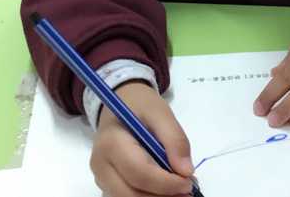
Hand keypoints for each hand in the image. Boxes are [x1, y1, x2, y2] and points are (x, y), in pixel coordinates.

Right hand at [91, 82, 194, 196]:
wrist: (121, 103)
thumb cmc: (140, 105)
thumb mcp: (160, 112)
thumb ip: (175, 139)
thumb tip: (185, 171)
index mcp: (111, 143)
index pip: (139, 172)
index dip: (166, 183)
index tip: (188, 182)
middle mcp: (100, 165)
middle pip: (131, 193)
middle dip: (161, 196)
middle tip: (187, 190)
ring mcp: (101, 177)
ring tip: (177, 189)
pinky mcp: (107, 184)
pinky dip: (148, 196)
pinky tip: (165, 189)